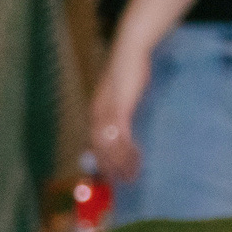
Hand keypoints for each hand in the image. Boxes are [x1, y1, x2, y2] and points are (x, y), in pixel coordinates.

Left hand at [89, 44, 151, 184]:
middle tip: (122, 181)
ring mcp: (107, 111)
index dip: (102, 160)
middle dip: (110, 167)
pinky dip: (127, 150)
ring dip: (121, 163)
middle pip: (99, 148)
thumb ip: (121, 106)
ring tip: (132, 175)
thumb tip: (124, 122)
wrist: (130, 51)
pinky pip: (121, 136)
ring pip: (109, 146)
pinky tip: (136, 157)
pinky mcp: (119, 109)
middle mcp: (97, 113)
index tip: (111, 174)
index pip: (95, 142)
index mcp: (97, 110)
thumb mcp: (122, 91)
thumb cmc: (130, 69)